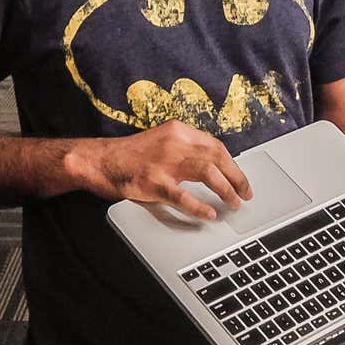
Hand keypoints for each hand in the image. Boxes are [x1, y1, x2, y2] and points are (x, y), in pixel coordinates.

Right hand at [70, 121, 252, 220]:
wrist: (99, 160)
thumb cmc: (129, 155)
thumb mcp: (161, 142)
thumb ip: (184, 149)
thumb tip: (212, 166)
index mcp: (178, 131)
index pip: (215, 145)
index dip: (232, 163)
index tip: (241, 178)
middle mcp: (174, 142)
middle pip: (216, 157)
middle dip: (236, 177)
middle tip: (245, 193)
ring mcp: (163, 162)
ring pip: (206, 172)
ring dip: (225, 189)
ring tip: (233, 203)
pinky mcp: (152, 182)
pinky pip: (182, 196)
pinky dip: (199, 206)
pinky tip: (209, 214)